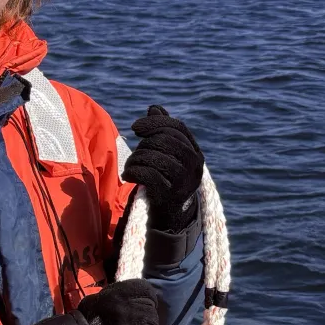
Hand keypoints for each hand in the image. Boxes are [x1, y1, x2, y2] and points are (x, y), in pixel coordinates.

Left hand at [122, 106, 204, 232]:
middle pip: (166, 140)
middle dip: (145, 144)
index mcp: (195, 152)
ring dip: (137, 159)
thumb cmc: (166, 179)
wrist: (171, 216)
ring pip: (156, 157)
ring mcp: (184, 182)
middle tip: (136, 153)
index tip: (136, 128)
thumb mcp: (167, 154)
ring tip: (130, 166)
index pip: (177, 127)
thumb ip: (162, 132)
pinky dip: (134, 172)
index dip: (155, 123)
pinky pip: (149, 175)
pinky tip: (129, 176)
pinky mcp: (171, 196)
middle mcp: (194, 165)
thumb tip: (155, 108)